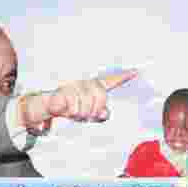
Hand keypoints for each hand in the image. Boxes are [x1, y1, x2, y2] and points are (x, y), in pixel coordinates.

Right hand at [16, 70, 137, 129]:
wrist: (50, 106)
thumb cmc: (73, 108)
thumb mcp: (88, 114)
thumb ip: (100, 115)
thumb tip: (105, 114)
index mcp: (93, 86)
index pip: (111, 80)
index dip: (124, 76)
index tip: (137, 71)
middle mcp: (85, 83)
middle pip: (101, 97)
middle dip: (94, 111)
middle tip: (86, 116)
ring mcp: (74, 85)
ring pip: (86, 105)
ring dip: (81, 115)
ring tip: (75, 113)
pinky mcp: (62, 92)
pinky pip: (73, 106)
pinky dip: (71, 111)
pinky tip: (67, 109)